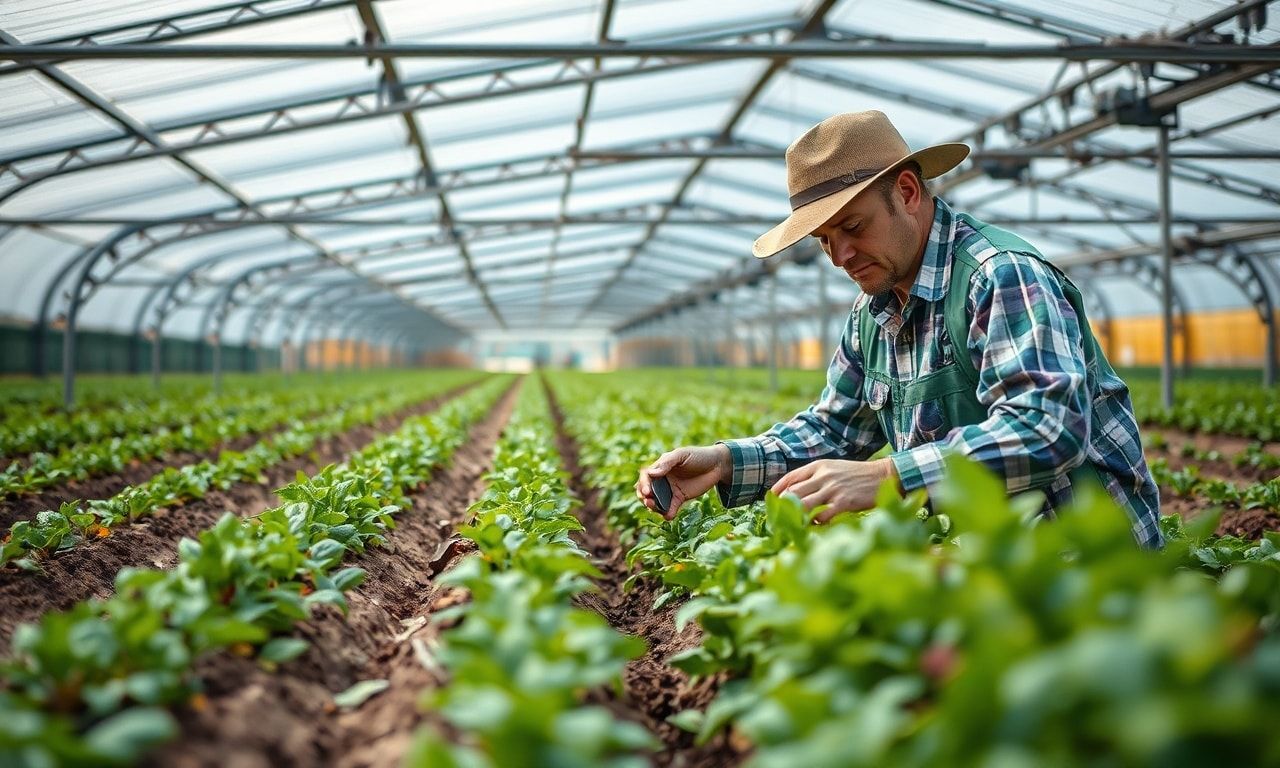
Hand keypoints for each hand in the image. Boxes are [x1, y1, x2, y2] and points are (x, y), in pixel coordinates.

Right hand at [635, 444, 731, 519]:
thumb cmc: (699, 455)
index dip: (643, 484)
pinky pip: (671, 508)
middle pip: (647, 491)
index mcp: (661, 467)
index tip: (647, 492)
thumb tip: (651, 474)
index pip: (646, 476)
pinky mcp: (680, 498)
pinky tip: (669, 516)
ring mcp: (671, 489)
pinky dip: (667, 514)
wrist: (717, 465)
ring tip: (657, 509)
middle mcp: (663, 479)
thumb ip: (667, 463)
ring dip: (654, 507)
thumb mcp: (682, 454)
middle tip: (649, 502)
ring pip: (657, 501)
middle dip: (644, 498)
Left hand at [771, 458, 897, 522]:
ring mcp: (832, 489)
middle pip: (793, 493)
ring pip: (803, 505)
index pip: (790, 477)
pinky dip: (814, 524)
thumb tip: (797, 492)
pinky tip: (814, 528)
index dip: (777, 490)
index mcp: (819, 466)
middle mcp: (823, 476)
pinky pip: (821, 516)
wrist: (884, 476)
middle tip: (777, 519)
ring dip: (795, 517)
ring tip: (791, 526)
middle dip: (782, 507)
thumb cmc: (858, 475)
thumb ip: (817, 478)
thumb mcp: (834, 469)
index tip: (770, 500)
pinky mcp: (843, 502)